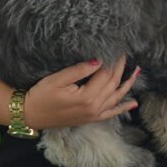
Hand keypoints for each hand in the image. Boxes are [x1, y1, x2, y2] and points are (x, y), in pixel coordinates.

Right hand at [23, 57, 137, 129]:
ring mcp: (94, 115)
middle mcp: (94, 107)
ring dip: (127, 84)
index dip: (112, 61)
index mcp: (87, 97)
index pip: (106, 75)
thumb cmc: (40, 96)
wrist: (30, 116)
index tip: (117, 48)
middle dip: (120, 68)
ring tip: (136, 71)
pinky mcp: (91, 119)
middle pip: (113, 84)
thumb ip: (78, 70)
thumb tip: (98, 60)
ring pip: (116, 97)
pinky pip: (111, 113)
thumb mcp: (56, 80)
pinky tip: (133, 103)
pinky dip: (123, 107)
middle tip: (124, 53)